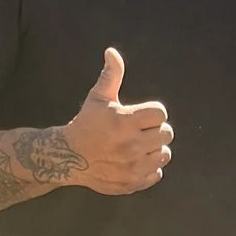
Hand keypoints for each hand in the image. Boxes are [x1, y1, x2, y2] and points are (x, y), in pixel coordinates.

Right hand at [67, 46, 172, 193]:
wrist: (68, 157)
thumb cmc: (86, 124)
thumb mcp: (98, 98)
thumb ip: (111, 75)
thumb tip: (112, 52)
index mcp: (126, 121)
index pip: (160, 113)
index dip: (151, 113)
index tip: (140, 116)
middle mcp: (132, 145)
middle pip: (167, 133)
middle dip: (156, 130)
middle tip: (140, 131)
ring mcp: (133, 166)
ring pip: (164, 154)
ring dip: (155, 149)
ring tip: (139, 146)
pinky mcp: (133, 183)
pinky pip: (157, 174)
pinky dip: (150, 168)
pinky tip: (135, 161)